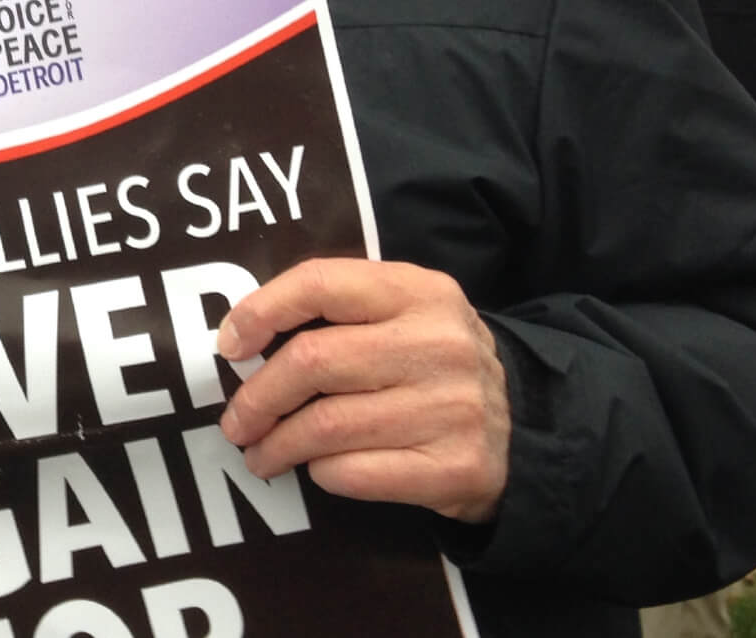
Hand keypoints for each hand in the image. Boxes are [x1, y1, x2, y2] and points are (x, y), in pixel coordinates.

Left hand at [216, 257, 509, 523]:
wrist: (525, 431)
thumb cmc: (434, 366)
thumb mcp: (405, 314)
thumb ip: (338, 311)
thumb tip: (240, 338)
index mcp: (419, 291)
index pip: (320, 283)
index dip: (261, 311)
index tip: (229, 346)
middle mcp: (438, 344)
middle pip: (312, 362)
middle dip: (257, 397)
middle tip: (236, 421)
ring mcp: (451, 408)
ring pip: (325, 425)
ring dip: (277, 444)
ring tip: (260, 454)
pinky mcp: (454, 468)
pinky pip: (354, 473)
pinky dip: (321, 473)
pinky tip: (316, 470)